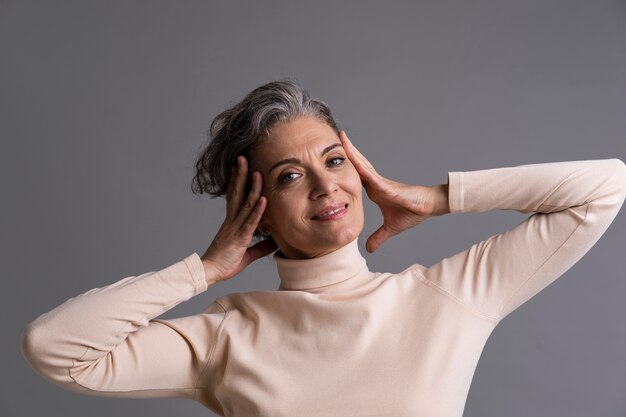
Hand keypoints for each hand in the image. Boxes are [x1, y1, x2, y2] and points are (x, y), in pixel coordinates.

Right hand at [201, 156, 277, 282]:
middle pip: (236, 193)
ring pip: (245, 203)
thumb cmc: (225, 262)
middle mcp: (232, 221)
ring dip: (253, 188)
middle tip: (242, 158)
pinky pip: (250, 222)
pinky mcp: (240, 237)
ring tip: (258, 172)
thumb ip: (261, 247)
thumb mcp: (247, 254)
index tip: (240, 167)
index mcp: (232, 222)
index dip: (237, 181)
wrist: (210, 272)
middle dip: (240, 175)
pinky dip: (258, 210)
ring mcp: (235, 227)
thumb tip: (275, 243)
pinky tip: (264, 200)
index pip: (235, 197)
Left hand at [339, 131, 435, 252]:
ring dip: (353, 154)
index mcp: (374, 190)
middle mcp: (376, 183)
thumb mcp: (390, 228)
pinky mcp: (390, 188)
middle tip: (333, 138)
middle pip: (357, 165)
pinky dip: (365, 172)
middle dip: (345, 152)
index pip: (354, 176)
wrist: (429, 207)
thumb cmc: (412, 212)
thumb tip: (369, 249)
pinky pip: (375, 179)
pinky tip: (357, 165)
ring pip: (364, 167)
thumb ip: (378, 237)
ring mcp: (382, 184)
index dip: (342, 167)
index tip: (329, 158)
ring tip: (342, 141)